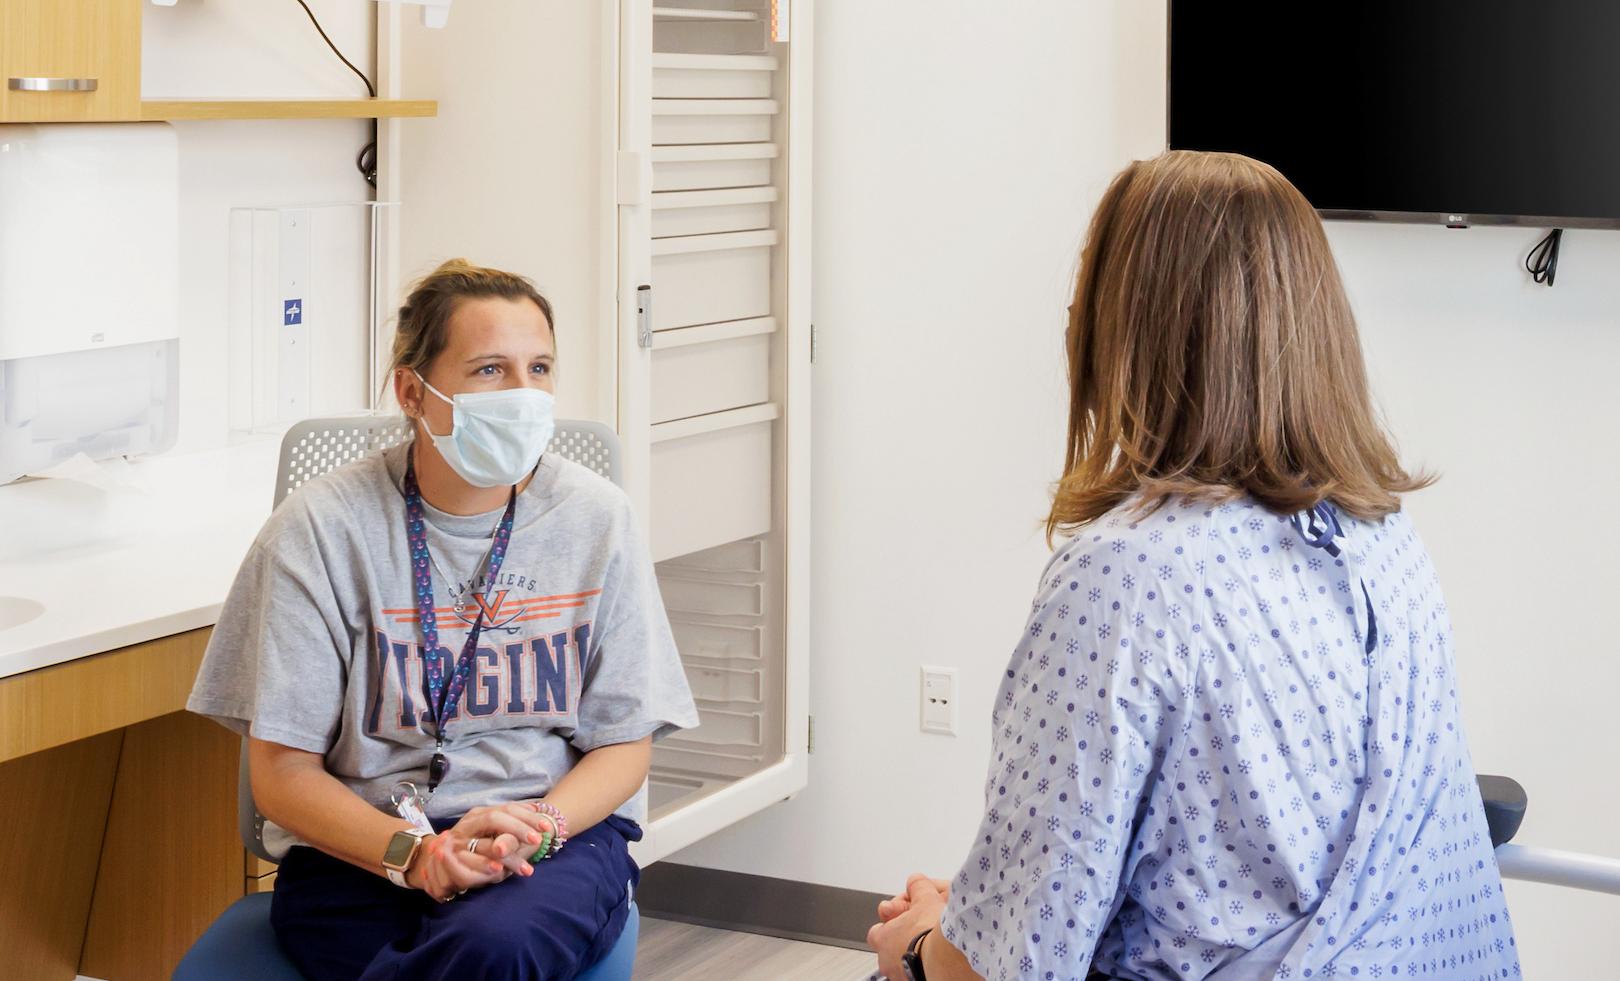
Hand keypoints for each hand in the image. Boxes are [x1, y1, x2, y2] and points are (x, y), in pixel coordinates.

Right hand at [405, 802, 550, 899]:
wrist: (441, 857)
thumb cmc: (478, 845)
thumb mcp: (497, 835)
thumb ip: (514, 828)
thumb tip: (539, 809)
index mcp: (483, 813)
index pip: (508, 808)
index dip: (528, 817)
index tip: (547, 828)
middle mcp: (470, 822)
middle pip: (495, 818)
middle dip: (517, 829)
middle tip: (537, 841)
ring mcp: (458, 839)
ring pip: (482, 842)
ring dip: (505, 856)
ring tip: (524, 867)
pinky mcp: (449, 858)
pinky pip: (466, 861)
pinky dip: (482, 866)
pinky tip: (497, 871)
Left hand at [868, 874, 947, 979]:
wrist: (948, 959)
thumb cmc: (932, 933)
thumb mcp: (926, 898)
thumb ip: (918, 887)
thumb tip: (916, 881)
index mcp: (883, 938)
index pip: (877, 932)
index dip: (890, 925)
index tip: (902, 921)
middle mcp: (887, 961)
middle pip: (890, 950)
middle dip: (903, 942)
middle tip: (921, 934)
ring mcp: (900, 977)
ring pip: (903, 966)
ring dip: (914, 957)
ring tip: (933, 949)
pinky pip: (917, 976)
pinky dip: (924, 970)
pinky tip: (938, 963)